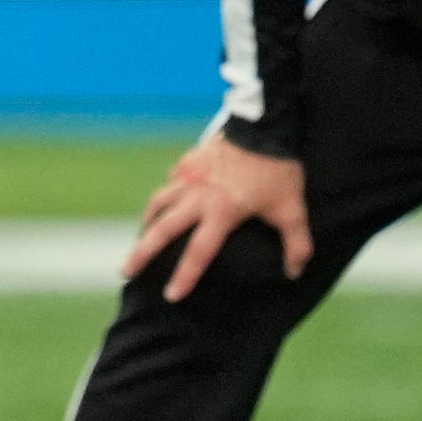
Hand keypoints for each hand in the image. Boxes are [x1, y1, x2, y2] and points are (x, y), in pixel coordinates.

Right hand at [125, 124, 310, 299]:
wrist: (264, 124)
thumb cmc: (279, 169)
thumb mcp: (292, 208)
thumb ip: (296, 243)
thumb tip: (295, 272)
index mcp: (220, 212)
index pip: (198, 253)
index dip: (185, 276)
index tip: (171, 296)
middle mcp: (198, 197)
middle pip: (161, 230)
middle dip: (141, 253)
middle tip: (125, 272)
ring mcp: (190, 176)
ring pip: (159, 202)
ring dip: (148, 222)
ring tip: (142, 236)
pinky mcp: (190, 160)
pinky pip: (172, 180)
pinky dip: (167, 194)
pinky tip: (167, 199)